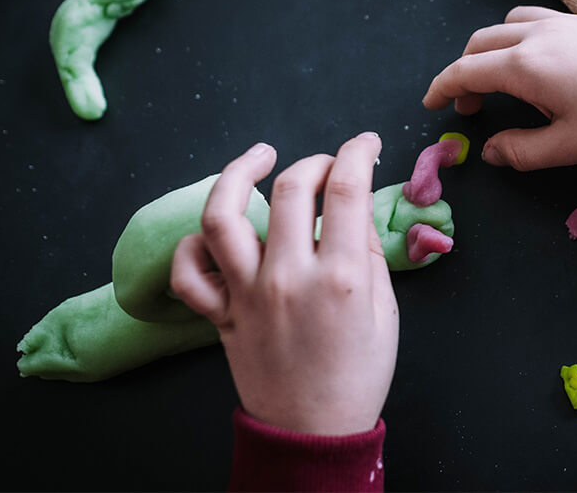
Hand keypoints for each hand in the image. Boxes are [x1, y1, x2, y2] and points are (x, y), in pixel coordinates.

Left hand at [170, 134, 397, 435]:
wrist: (313, 431)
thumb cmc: (359, 376)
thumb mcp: (386, 314)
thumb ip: (371, 255)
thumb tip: (356, 211)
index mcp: (341, 278)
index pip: (346, 189)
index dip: (358, 152)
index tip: (366, 144)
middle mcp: (289, 277)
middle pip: (291, 188)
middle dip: (315, 161)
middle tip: (329, 165)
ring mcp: (247, 294)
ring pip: (223, 215)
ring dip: (237, 173)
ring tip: (258, 156)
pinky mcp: (220, 314)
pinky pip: (189, 271)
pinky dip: (194, 244)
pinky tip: (217, 229)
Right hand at [422, 6, 576, 169]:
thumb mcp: (568, 146)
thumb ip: (520, 150)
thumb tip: (490, 151)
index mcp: (524, 66)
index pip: (466, 71)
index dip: (442, 87)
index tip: (431, 103)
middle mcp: (535, 34)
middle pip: (479, 43)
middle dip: (464, 71)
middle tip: (471, 105)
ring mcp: (559, 21)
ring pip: (504, 25)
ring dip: (489, 50)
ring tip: (499, 81)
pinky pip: (530, 18)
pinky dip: (514, 36)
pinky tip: (532, 61)